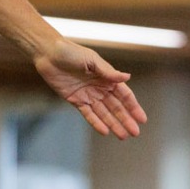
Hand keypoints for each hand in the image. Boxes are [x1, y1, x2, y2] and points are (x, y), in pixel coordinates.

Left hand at [32, 39, 146, 138]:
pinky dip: (96, 123)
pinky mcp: (75, 100)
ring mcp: (88, 95)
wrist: (47, 52)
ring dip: (114, 125)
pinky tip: (105, 132)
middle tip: (135, 133)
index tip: (142, 119)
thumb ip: (109, 72)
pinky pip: (88, 114)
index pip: (124, 96)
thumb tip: (127, 77)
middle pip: (116, 108)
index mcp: (107, 78)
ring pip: (104, 114)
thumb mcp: (92, 60)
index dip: (134, 107)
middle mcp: (100, 88)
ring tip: (123, 137)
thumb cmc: (70, 51)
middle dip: (126, 120)